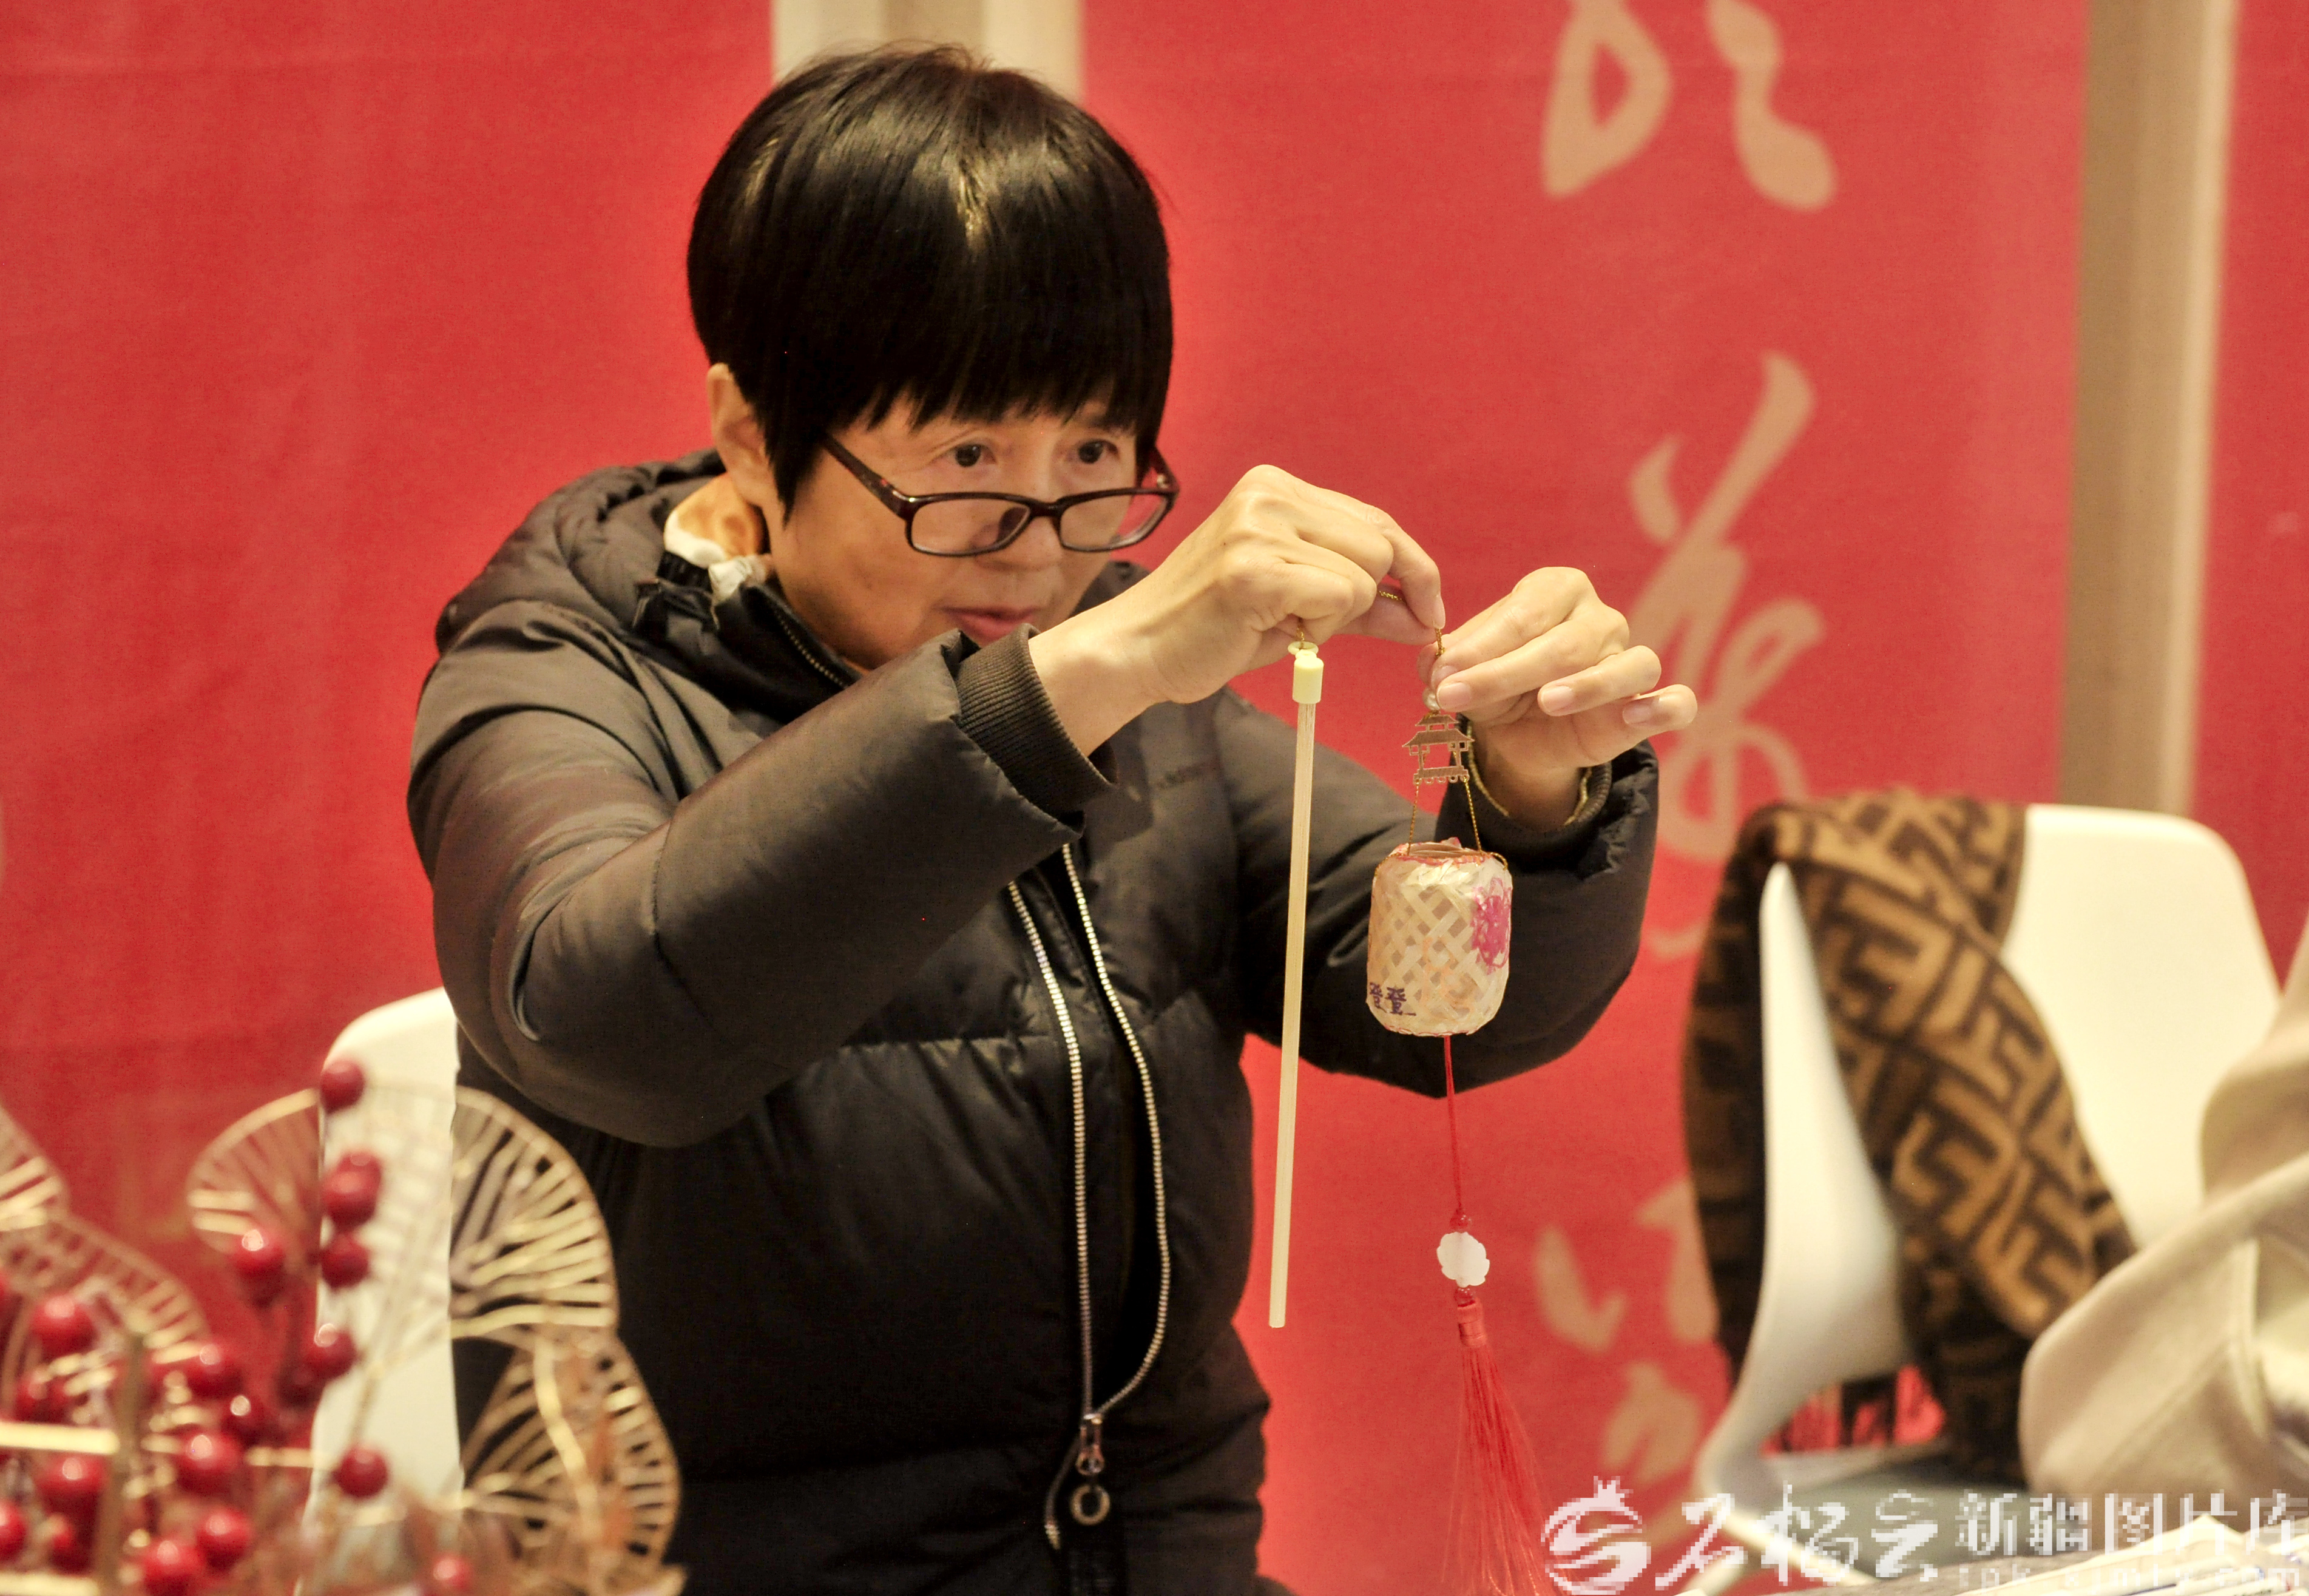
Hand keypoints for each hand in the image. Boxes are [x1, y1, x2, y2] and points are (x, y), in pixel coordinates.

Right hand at [1032, 465, 1444, 749]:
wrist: (1139, 651)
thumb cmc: (1215, 628)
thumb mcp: (1299, 605)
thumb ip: (1364, 603)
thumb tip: (1426, 617)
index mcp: (1277, 487)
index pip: (1376, 521)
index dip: (1413, 570)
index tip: (1428, 612)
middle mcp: (1269, 492)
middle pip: (1381, 546)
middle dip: (1368, 599)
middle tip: (1314, 625)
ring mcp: (1259, 526)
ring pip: (1365, 575)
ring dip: (1336, 615)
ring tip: (1282, 621)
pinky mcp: (1253, 567)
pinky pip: (1340, 597)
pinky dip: (1320, 627)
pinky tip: (1275, 628)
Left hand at [1428, 568, 1696, 827]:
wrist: (1524, 735)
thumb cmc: (1498, 686)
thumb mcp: (1466, 673)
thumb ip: (1450, 663)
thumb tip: (1431, 664)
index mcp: (1555, 590)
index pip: (1521, 615)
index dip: (1479, 647)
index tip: (1439, 675)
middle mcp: (1598, 617)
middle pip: (1562, 644)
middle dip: (1504, 673)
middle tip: (1455, 696)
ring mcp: (1630, 656)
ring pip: (1625, 665)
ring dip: (1588, 684)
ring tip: (1547, 701)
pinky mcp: (1649, 701)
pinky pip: (1676, 701)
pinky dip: (1664, 706)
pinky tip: (1637, 716)